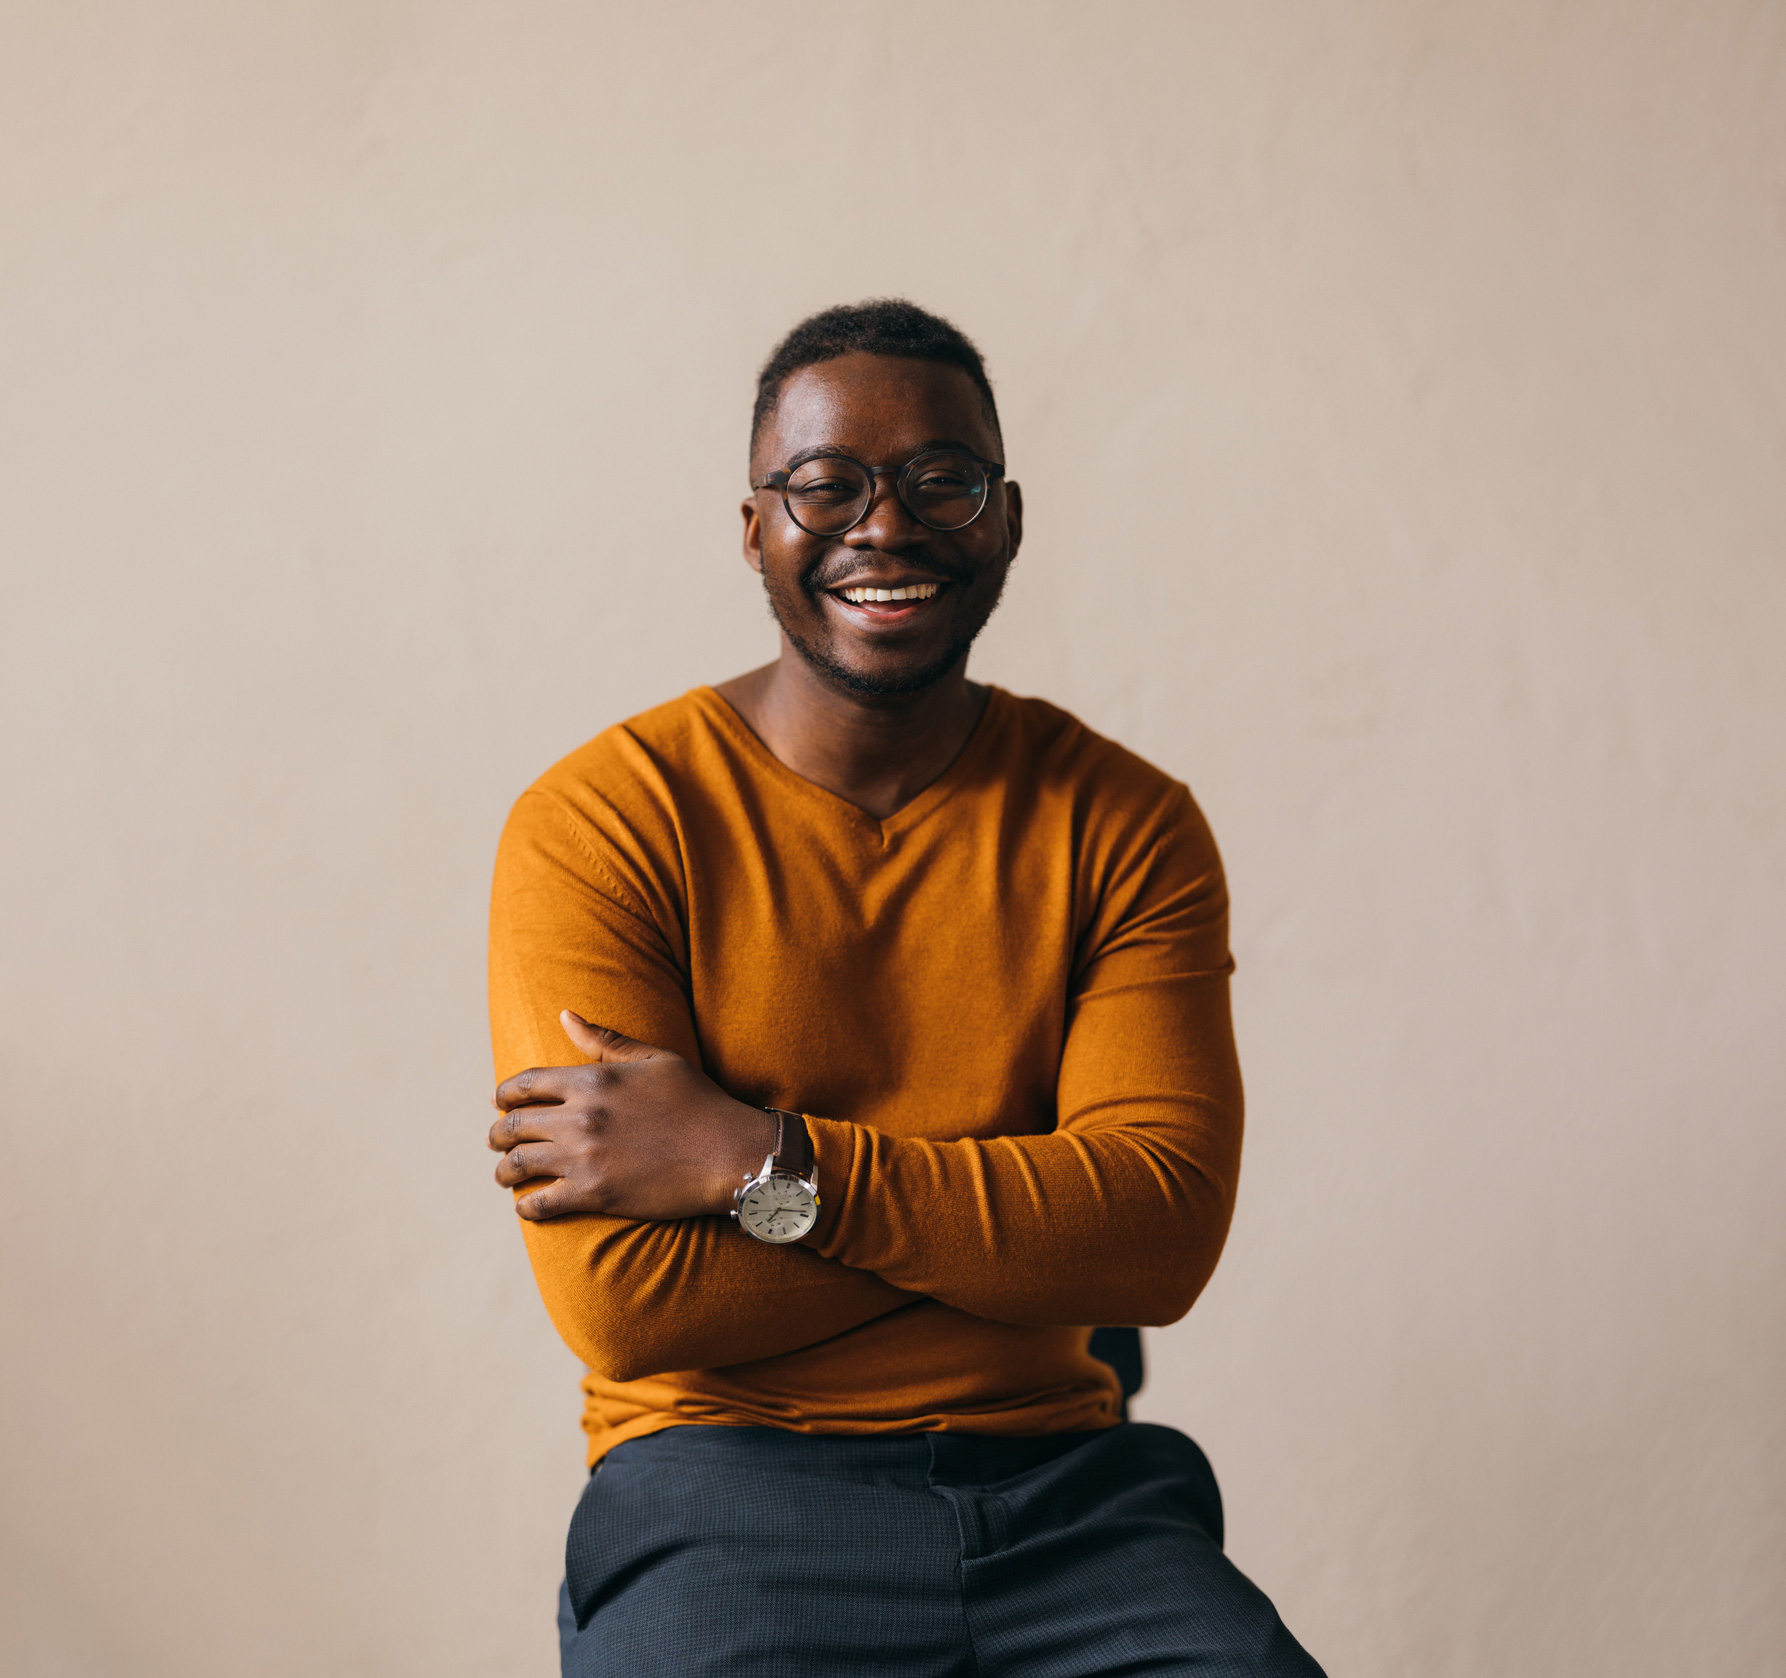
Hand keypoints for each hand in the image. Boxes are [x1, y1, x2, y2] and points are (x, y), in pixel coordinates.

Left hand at [489, 1012, 776, 1221]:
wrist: (729, 1152)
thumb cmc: (697, 1101)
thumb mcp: (654, 1059)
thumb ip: (605, 1040)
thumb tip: (565, 1015)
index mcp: (592, 1080)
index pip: (525, 1085)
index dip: (504, 1094)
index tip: (499, 1102)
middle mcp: (580, 1118)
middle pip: (513, 1126)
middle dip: (497, 1135)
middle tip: (497, 1142)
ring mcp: (584, 1158)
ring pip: (517, 1166)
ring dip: (504, 1171)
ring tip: (504, 1175)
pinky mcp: (594, 1194)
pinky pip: (540, 1204)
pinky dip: (526, 1207)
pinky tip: (528, 1205)